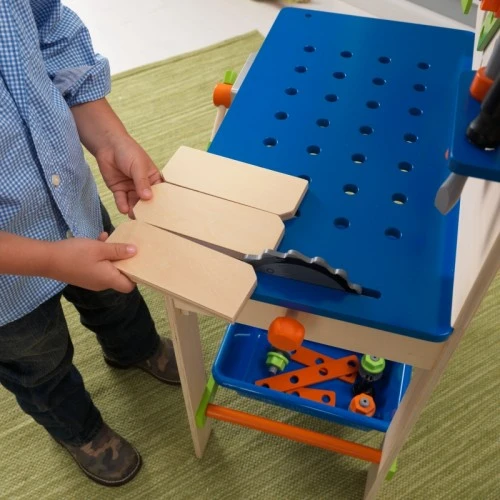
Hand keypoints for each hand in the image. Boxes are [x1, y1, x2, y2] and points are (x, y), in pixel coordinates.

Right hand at [46, 233, 136, 292]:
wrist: (46, 260)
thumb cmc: (76, 254)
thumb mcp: (100, 248)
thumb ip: (118, 250)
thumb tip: (135, 252)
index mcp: (108, 279)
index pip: (129, 286)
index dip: (136, 275)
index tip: (139, 261)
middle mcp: (102, 283)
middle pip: (120, 275)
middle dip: (124, 260)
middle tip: (127, 245)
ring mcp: (92, 280)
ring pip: (109, 267)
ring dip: (111, 253)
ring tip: (110, 238)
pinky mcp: (84, 274)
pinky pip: (98, 265)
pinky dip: (101, 254)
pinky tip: (99, 239)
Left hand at [70, 99, 161, 216]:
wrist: (108, 145)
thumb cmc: (128, 151)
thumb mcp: (138, 166)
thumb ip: (142, 182)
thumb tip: (148, 198)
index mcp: (153, 179)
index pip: (159, 193)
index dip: (160, 203)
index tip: (161, 213)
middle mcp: (144, 186)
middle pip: (146, 201)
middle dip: (146, 209)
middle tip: (147, 218)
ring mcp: (131, 189)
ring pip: (134, 203)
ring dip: (134, 209)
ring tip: (134, 215)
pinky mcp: (119, 191)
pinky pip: (122, 201)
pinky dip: (122, 205)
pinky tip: (124, 209)